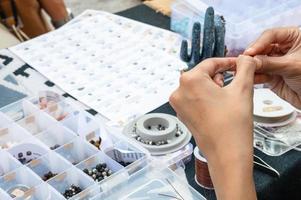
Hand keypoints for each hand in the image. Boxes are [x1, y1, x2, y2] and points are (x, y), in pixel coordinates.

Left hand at [169, 56, 256, 199]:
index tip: (238, 65)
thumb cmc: (232, 124)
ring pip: (198, 87)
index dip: (227, 62)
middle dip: (219, 77)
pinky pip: (194, 99)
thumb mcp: (243, 89)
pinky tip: (218, 108)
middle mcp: (178, 91)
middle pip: (202, 75)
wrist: (226, 154)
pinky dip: (206, 98)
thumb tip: (245, 58)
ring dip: (213, 88)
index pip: (210, 63)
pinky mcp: (182, 115)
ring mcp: (178, 105)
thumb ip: (244, 68)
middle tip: (233, 86)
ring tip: (226, 100)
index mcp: (190, 80)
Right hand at [244, 27, 300, 108]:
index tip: (250, 52)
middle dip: (252, 55)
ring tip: (241, 69)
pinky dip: (253, 76)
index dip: (259, 43)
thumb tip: (251, 61)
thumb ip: (270, 63)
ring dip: (249, 66)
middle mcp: (283, 48)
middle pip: (261, 48)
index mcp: (293, 38)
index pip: (271, 35)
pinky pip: (258, 74)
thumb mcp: (292, 66)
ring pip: (257, 61)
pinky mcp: (271, 75)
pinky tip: (248, 77)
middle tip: (244, 62)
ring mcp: (276, 62)